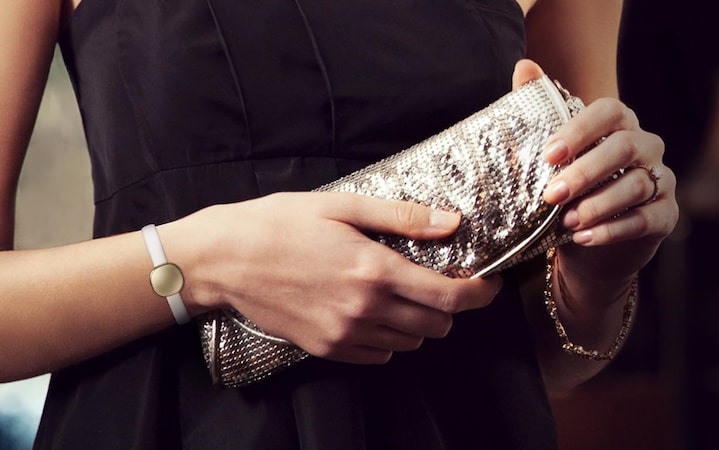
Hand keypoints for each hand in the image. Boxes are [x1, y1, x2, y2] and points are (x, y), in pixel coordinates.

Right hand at [182, 192, 501, 363]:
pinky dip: (390, 339)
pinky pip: (379, 356)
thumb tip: (452, 222)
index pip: (449, 297)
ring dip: (420, 322)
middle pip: (436, 325)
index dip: (480, 294)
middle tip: (440, 281)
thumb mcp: (342, 206)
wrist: (223, 260)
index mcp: (375, 270)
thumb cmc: (280, 223)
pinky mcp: (326, 349)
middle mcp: (365, 309)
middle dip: (450, 306)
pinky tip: (376, 313)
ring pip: (410, 343)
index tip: (489, 283)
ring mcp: (345, 334)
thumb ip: (402, 217)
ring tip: (405, 295)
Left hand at [513, 59, 677, 287]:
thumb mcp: (550, 159)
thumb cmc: (570, 194)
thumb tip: (524, 66)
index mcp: (619, 125)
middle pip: (624, 148)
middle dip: (585, 171)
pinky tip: (584, 238)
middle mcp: (646, 148)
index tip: (548, 154)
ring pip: (636, 185)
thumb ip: (538, 112)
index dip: (581, 129)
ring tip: (567, 222)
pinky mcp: (665, 216)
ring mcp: (661, 181)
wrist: (588, 250)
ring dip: (598, 204)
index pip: (609, 112)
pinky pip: (645, 220)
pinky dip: (613, 230)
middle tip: (551, 195)